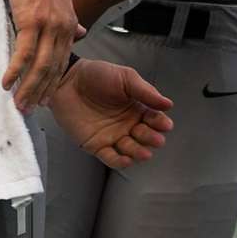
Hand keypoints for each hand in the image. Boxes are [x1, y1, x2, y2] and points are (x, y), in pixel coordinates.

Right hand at [0, 0, 84, 111]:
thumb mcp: (64, 1)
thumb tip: (81, 34)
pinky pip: (23, 51)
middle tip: (29, 110)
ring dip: (28, 88)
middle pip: (52, 69)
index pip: (62, 62)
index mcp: (70, 26)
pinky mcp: (31, 20)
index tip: (45, 100)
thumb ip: (70, 21)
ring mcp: (48, 25)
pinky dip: (15, 70)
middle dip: (40, 92)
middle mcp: (63, 29)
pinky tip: (6, 82)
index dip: (53, 84)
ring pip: (40, 65)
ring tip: (18, 103)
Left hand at [49, 59, 173, 168]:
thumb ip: (146, 92)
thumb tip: (168, 104)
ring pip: (130, 149)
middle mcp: (127, 124)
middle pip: (144, 136)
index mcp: (136, 108)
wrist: (68, 80)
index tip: (165, 125)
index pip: (154, 119)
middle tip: (157, 140)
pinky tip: (126, 160)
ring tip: (144, 153)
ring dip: (139, 152)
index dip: (160, 123)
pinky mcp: (95, 145)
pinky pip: (110, 157)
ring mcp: (112, 136)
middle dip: (152, 139)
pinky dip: (119, 161)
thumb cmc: (98, 75)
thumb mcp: (126, 78)